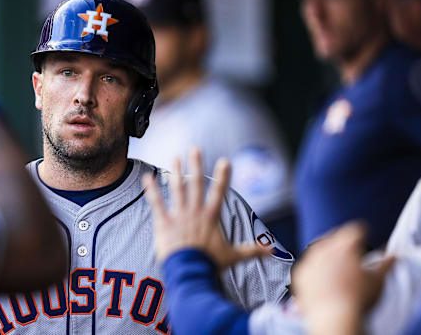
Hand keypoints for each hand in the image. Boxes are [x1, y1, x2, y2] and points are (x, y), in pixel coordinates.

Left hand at [144, 147, 270, 268]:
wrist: (190, 272)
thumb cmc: (211, 263)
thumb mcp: (233, 256)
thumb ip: (252, 250)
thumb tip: (272, 251)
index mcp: (211, 217)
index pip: (219, 192)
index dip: (223, 176)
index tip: (225, 161)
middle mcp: (195, 211)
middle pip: (197, 184)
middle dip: (196, 165)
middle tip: (195, 148)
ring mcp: (179, 215)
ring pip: (177, 189)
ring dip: (176, 173)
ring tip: (175, 158)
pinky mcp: (164, 223)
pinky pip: (157, 203)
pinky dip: (151, 190)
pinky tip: (147, 177)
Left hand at [293, 222, 394, 333]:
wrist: (334, 318)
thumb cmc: (359, 300)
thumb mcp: (378, 281)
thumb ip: (387, 264)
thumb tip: (394, 255)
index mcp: (347, 245)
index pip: (356, 229)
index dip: (363, 235)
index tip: (364, 240)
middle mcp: (326, 248)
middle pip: (336, 236)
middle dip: (344, 242)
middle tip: (352, 255)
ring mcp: (310, 259)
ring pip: (319, 248)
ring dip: (328, 254)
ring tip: (338, 268)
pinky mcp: (300, 273)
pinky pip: (308, 264)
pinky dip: (316, 268)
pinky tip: (324, 279)